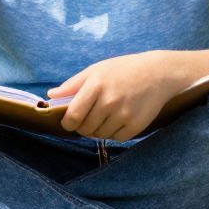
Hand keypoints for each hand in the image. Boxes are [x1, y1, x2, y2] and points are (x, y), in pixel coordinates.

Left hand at [48, 52, 184, 140]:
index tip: (69, 122)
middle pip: (85, 128)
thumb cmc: (123, 70)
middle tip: (90, 117)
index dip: (68, 122)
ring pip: (100, 135)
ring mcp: (123, 115)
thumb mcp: (96, 70)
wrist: (158, 73)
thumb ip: (72, 84)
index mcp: (95, 85)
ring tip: (106, 115)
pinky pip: (116, 138)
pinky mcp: (136, 126)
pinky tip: (119, 119)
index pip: (73, 115)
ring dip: (99, 129)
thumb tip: (50, 96)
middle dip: (83, 126)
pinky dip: (115, 132)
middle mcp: (109, 102)